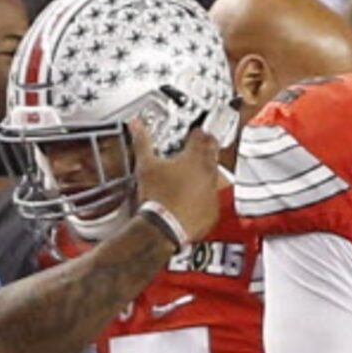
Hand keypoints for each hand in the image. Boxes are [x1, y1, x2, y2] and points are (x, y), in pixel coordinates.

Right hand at [133, 124, 223, 244]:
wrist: (164, 227)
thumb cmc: (157, 197)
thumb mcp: (145, 164)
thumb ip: (142, 141)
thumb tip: (136, 125)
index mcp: (194, 157)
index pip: (201, 136)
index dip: (196, 132)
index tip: (193, 133)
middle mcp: (209, 172)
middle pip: (213, 152)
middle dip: (206, 148)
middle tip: (197, 147)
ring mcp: (213, 191)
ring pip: (216, 175)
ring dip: (207, 172)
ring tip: (193, 173)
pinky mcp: (213, 210)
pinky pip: (213, 198)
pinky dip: (206, 196)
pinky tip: (194, 197)